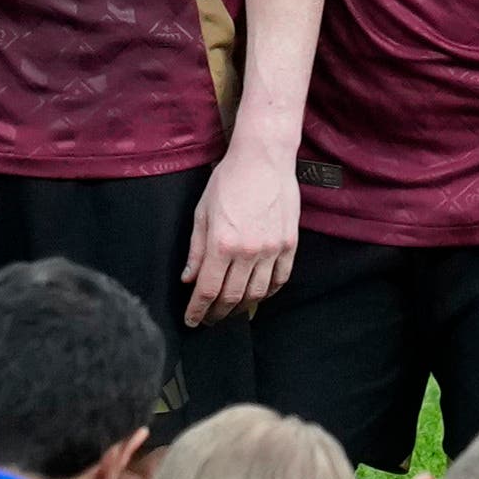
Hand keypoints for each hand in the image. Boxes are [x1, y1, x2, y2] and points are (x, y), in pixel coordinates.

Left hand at [181, 146, 300, 323]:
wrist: (264, 158)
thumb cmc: (229, 179)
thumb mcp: (202, 212)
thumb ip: (196, 249)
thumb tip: (189, 277)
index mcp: (222, 243)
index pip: (208, 289)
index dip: (198, 310)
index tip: (192, 320)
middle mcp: (249, 251)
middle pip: (232, 297)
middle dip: (218, 313)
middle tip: (209, 319)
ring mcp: (272, 249)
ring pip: (257, 293)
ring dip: (242, 306)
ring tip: (231, 310)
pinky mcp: (289, 244)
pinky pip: (280, 279)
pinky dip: (268, 292)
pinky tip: (257, 294)